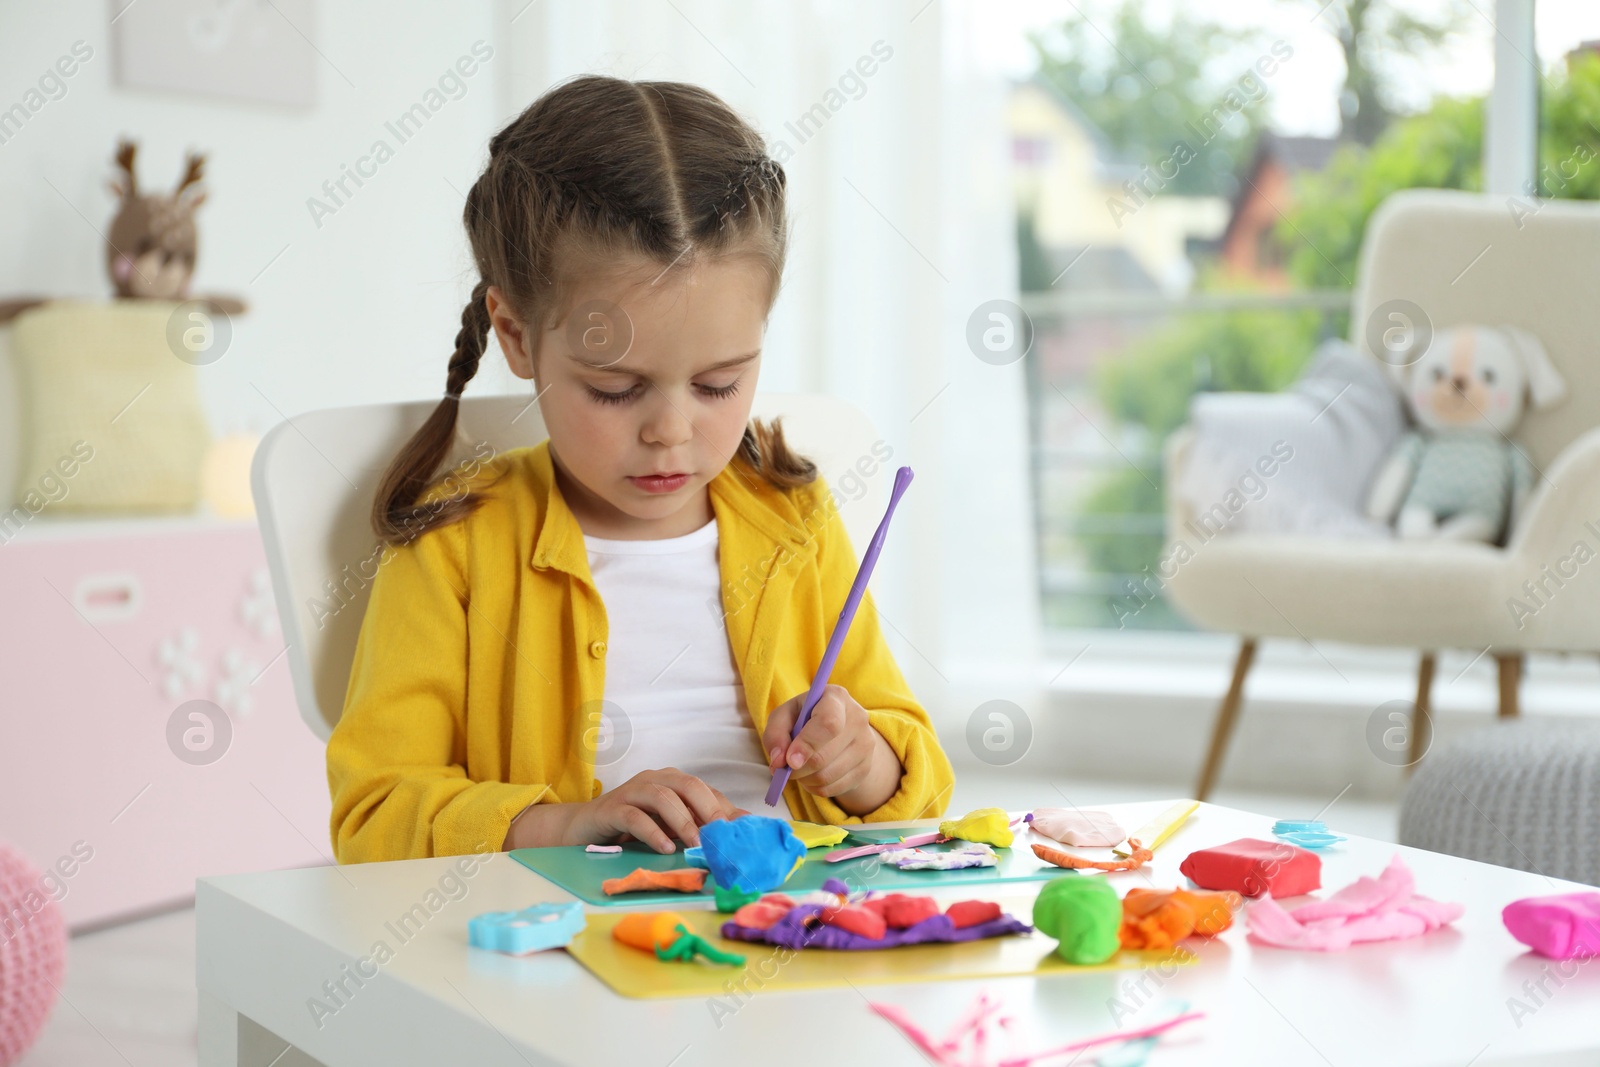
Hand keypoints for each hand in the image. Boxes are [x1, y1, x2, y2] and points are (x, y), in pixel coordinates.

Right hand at [565, 768, 747, 852]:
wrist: (583, 828)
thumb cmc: (632, 827)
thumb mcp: (668, 827)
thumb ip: (697, 826)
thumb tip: (738, 830)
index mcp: (672, 781)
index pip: (705, 791)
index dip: (725, 809)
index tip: (741, 832)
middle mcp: (654, 780)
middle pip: (687, 785)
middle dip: (708, 809)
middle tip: (720, 835)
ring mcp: (631, 792)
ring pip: (662, 797)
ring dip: (682, 821)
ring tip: (696, 844)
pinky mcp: (611, 809)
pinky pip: (634, 816)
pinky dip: (652, 831)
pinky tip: (665, 847)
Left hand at [763, 684, 884, 799]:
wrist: (838, 729)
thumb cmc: (805, 718)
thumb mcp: (785, 716)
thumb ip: (776, 733)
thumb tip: (779, 761)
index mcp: (836, 697)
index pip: (828, 723)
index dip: (807, 745)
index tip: (790, 761)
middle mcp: (857, 718)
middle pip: (824, 756)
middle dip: (798, 769)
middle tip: (785, 769)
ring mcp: (866, 744)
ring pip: (828, 776)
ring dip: (805, 779)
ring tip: (798, 770)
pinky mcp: (866, 766)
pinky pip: (834, 788)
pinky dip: (816, 788)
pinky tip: (811, 776)